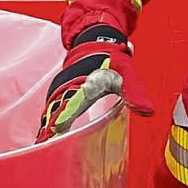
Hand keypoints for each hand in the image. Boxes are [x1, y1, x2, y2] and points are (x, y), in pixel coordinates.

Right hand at [36, 25, 152, 142]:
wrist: (94, 45)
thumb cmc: (113, 62)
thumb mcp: (128, 74)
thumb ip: (135, 93)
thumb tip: (146, 112)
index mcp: (88, 83)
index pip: (75, 100)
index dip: (65, 114)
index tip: (57, 127)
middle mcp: (71, 85)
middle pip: (58, 106)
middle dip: (50, 124)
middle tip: (43, 142)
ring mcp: (63, 87)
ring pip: (52, 107)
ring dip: (46, 123)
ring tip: (41, 141)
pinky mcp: (60, 91)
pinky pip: (52, 106)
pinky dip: (48, 118)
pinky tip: (45, 132)